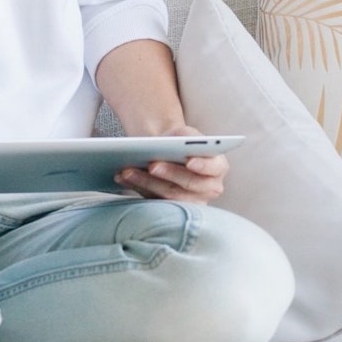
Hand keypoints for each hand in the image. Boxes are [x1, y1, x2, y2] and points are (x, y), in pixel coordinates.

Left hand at [114, 126, 228, 203]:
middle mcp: (209, 188)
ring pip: (168, 195)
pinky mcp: (171, 209)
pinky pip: (153, 201)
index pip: (213, 168)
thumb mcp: (186, 133)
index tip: (189, 161)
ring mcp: (191, 202)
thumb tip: (174, 144)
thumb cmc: (181, 141)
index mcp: (218, 167)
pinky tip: (123, 177)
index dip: (202, 165)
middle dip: (169, 174)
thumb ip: (187, 138)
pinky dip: (137, 188)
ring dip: (146, 183)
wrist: (169, 152)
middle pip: (188, 184)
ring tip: (128, 170)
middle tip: (152, 165)